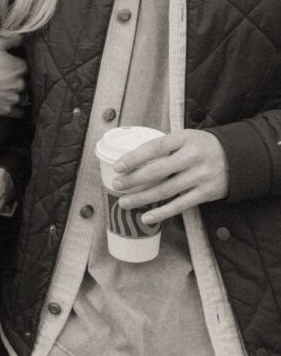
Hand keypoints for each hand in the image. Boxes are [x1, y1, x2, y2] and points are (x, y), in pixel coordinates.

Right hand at [0, 36, 27, 116]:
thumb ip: (11, 39)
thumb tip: (23, 36)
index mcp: (20, 67)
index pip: (29, 67)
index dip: (21, 66)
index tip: (14, 67)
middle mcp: (20, 84)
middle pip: (28, 83)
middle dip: (22, 81)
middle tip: (10, 79)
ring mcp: (14, 98)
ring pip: (26, 97)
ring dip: (21, 95)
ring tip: (12, 92)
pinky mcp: (6, 110)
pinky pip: (20, 112)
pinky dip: (18, 109)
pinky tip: (13, 104)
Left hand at [112, 129, 228, 224]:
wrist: (239, 158)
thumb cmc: (202, 146)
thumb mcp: (186, 137)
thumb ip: (165, 147)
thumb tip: (133, 159)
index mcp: (184, 139)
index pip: (154, 147)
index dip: (134, 157)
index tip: (117, 166)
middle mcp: (191, 157)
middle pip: (157, 171)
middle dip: (133, 180)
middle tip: (117, 185)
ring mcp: (199, 176)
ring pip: (165, 190)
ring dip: (142, 198)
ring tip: (124, 202)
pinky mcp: (205, 193)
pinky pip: (180, 205)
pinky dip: (162, 213)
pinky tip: (146, 217)